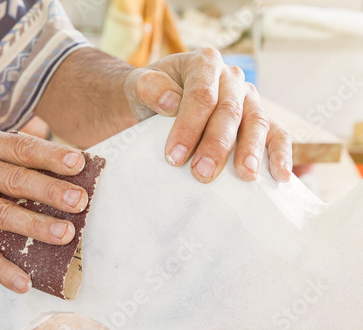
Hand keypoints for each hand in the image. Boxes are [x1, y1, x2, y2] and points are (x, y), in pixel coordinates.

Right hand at [0, 128, 88, 292]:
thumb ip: (15, 149)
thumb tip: (68, 156)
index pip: (21, 147)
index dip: (50, 156)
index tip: (78, 163)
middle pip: (15, 180)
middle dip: (50, 191)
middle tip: (80, 201)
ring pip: (3, 215)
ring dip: (36, 226)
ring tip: (65, 234)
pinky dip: (3, 269)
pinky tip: (24, 281)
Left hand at [124, 47, 291, 182]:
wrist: (157, 103)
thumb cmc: (151, 96)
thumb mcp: (138, 86)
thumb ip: (148, 88)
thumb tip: (171, 102)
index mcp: (204, 63)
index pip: (202, 95)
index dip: (189, 126)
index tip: (174, 157)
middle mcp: (231, 78)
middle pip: (229, 111)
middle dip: (216, 145)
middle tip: (201, 173)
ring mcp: (249, 98)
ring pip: (257, 121)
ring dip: (250, 151)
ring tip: (245, 176)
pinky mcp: (259, 118)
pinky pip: (277, 133)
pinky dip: (281, 153)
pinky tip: (280, 176)